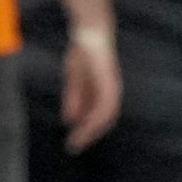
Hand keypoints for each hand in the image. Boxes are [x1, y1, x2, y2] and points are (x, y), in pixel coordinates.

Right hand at [61, 35, 121, 153]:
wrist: (89, 34)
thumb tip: (69, 120)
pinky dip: (95, 116)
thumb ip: (73, 99)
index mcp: (103, 93)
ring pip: (105, 115)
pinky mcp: (108, 82)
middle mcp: (110, 93)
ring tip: (78, 140)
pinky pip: (104, 103)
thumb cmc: (83, 54)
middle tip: (74, 147)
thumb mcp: (74, 81)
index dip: (87, 130)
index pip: (98, 117)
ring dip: (91, 129)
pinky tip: (84, 124)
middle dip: (89, 135)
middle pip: (104, 120)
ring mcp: (111, 87)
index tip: (74, 142)